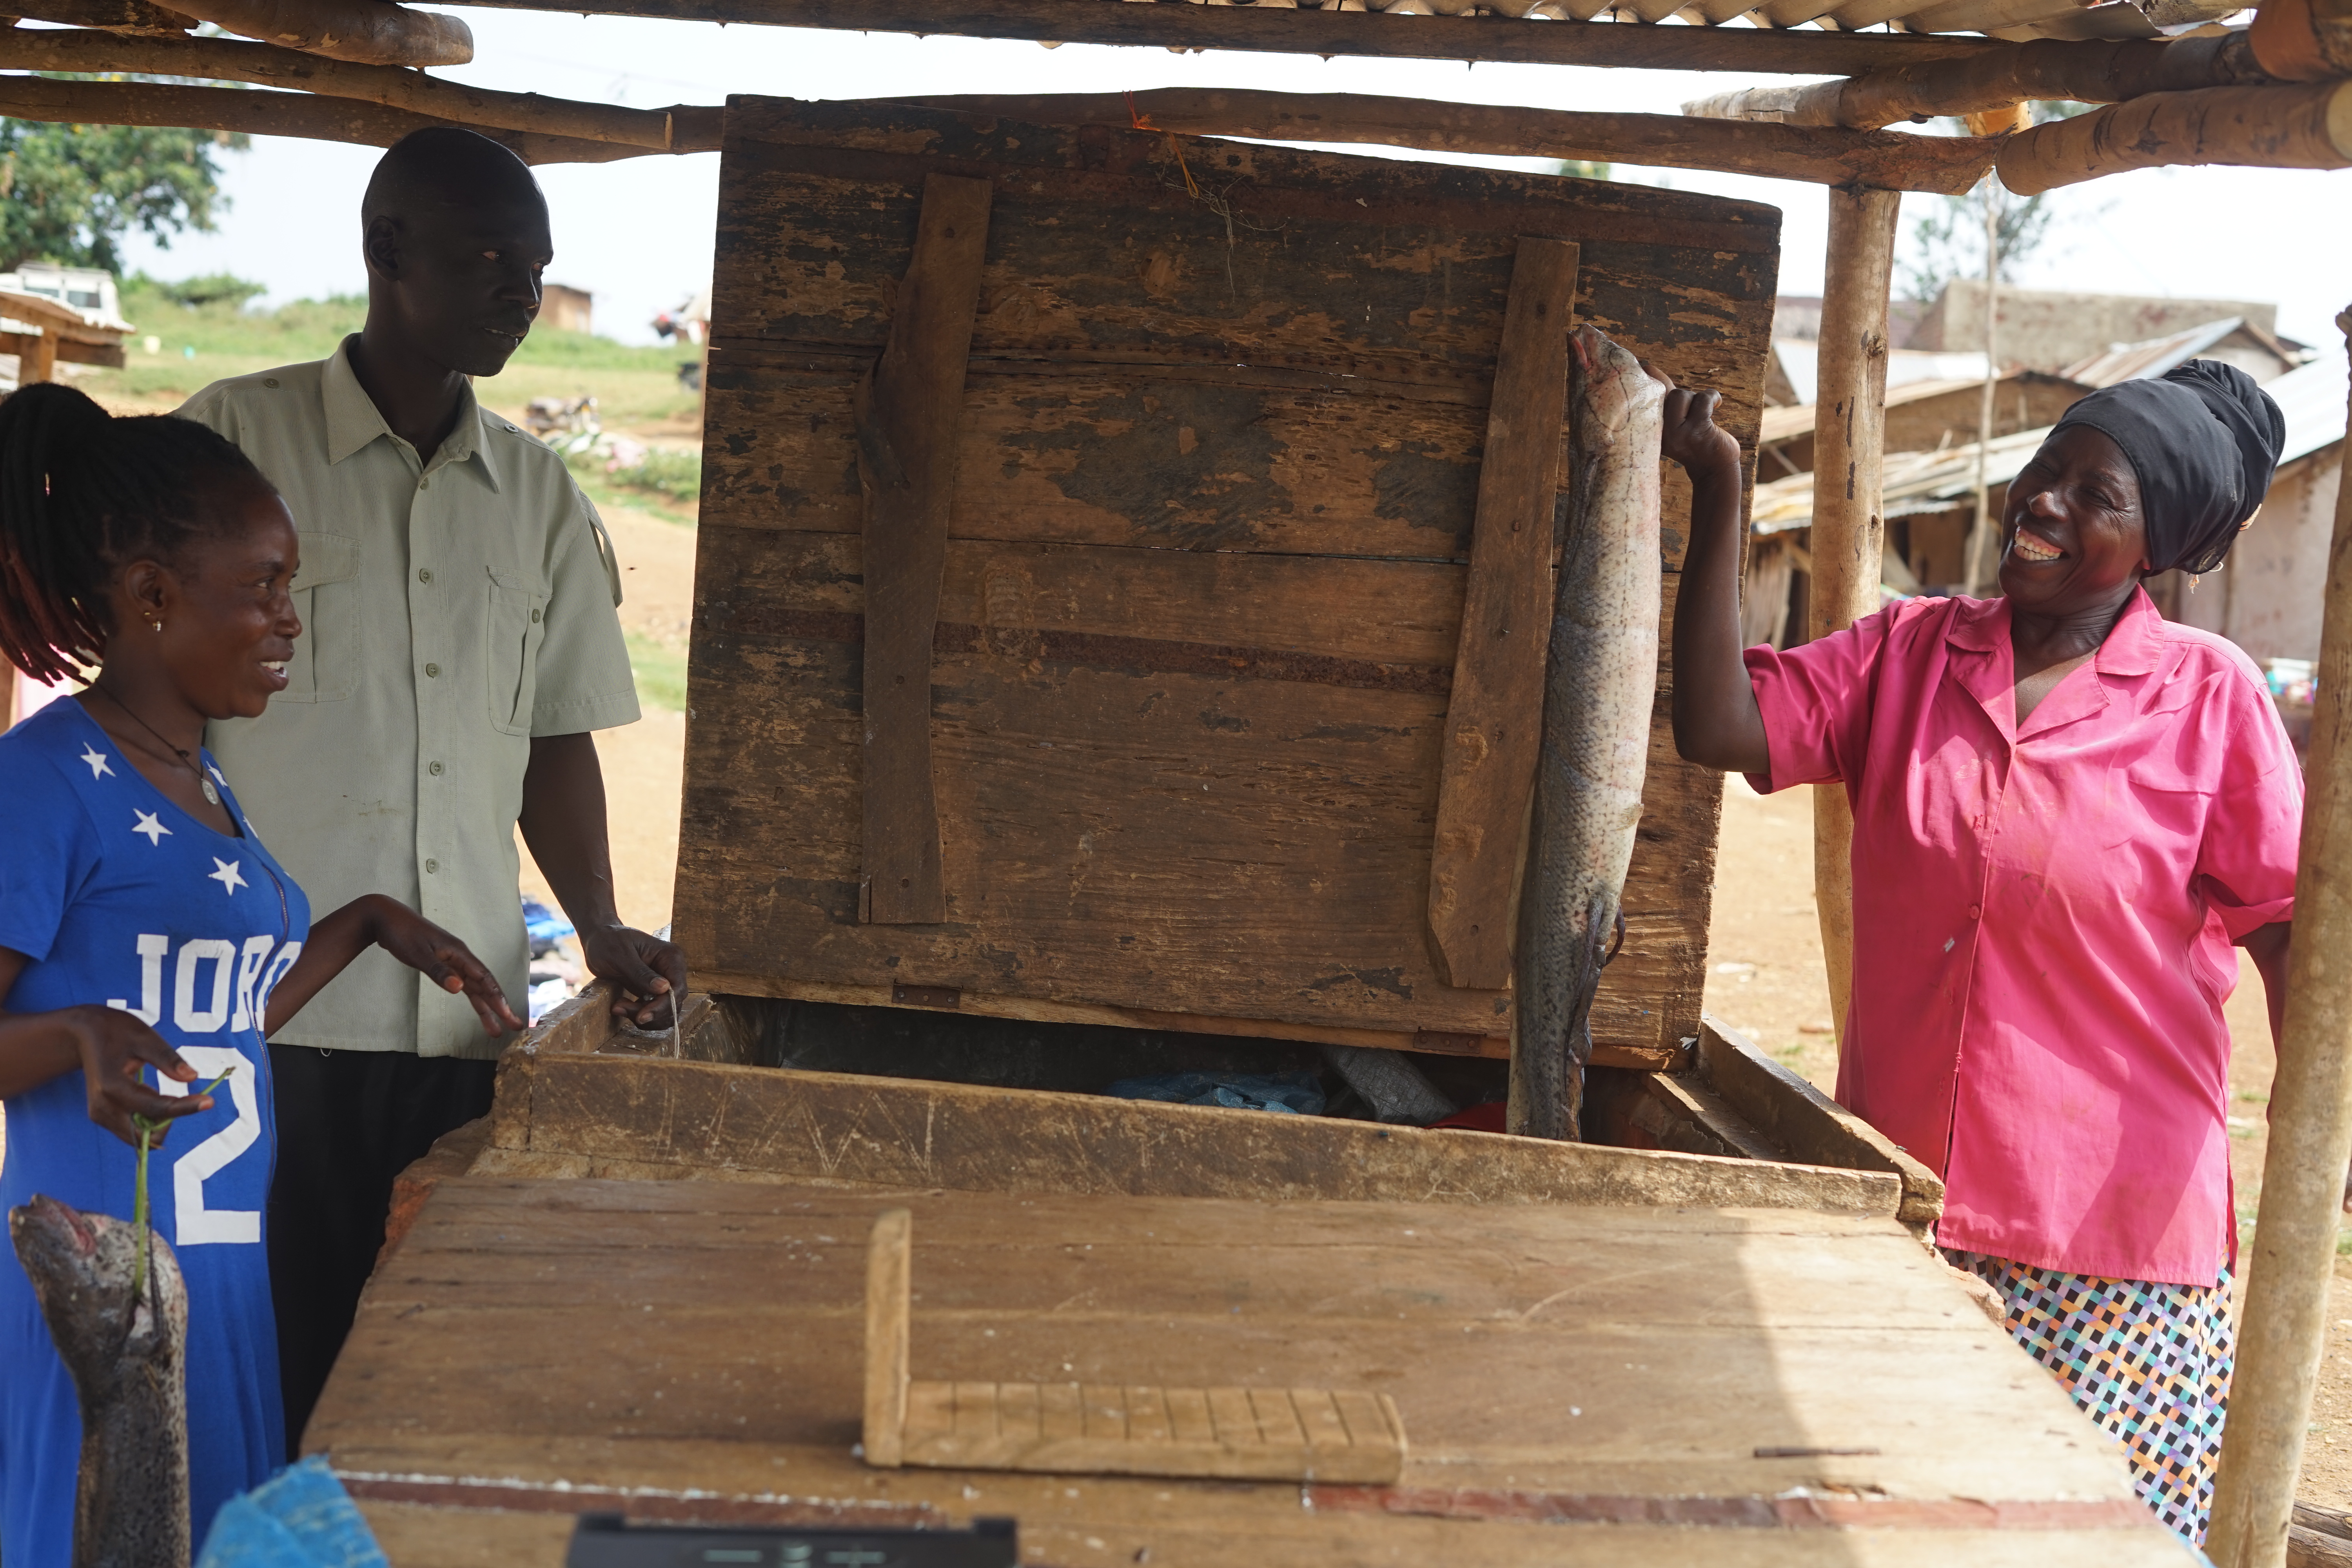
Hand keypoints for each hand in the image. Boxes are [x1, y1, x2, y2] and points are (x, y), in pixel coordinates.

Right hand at [66, 1005, 212, 1147]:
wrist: (83, 1036)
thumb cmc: (115, 1032)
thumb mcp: (144, 1037)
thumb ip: (167, 1059)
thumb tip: (192, 1077)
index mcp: (112, 1087)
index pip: (155, 1108)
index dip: (185, 1107)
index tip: (209, 1101)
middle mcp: (102, 1108)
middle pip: (144, 1135)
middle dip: (168, 1122)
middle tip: (182, 1097)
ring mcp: (99, 1115)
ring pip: (137, 1136)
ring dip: (158, 1121)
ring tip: (158, 1089)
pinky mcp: (100, 1117)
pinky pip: (130, 1129)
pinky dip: (147, 1119)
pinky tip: (148, 1094)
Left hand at [365, 897, 525, 1036]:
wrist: (386, 919)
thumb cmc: (402, 933)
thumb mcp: (418, 953)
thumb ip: (439, 971)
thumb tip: (459, 989)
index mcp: (459, 952)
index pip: (484, 978)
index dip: (498, 998)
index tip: (508, 1015)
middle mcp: (461, 958)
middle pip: (485, 986)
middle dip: (500, 1007)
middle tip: (515, 1026)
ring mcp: (453, 962)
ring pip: (475, 989)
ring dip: (487, 1008)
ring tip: (496, 1029)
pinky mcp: (444, 966)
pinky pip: (463, 985)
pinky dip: (473, 998)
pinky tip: (480, 1009)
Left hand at [581, 923, 688, 1028]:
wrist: (599, 940)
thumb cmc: (609, 941)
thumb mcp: (621, 956)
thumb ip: (641, 973)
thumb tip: (664, 988)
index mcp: (670, 957)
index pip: (678, 988)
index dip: (663, 1005)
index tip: (641, 1016)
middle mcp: (671, 971)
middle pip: (673, 1003)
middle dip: (649, 1012)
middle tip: (620, 1008)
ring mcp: (664, 983)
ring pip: (665, 1012)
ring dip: (644, 1017)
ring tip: (618, 1007)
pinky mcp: (653, 992)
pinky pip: (654, 1012)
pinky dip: (639, 1015)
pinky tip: (620, 1006)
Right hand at [1647, 363, 1741, 478]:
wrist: (1714, 468)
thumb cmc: (1694, 438)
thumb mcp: (1674, 419)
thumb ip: (1663, 395)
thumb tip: (1647, 367)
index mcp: (1652, 431)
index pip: (1645, 398)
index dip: (1647, 379)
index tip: (1645, 366)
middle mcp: (1661, 434)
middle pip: (1667, 393)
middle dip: (1685, 395)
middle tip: (1694, 409)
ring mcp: (1678, 434)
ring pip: (1683, 395)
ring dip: (1699, 398)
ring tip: (1704, 411)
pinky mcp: (1697, 431)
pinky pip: (1703, 399)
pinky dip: (1713, 397)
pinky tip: (1717, 404)